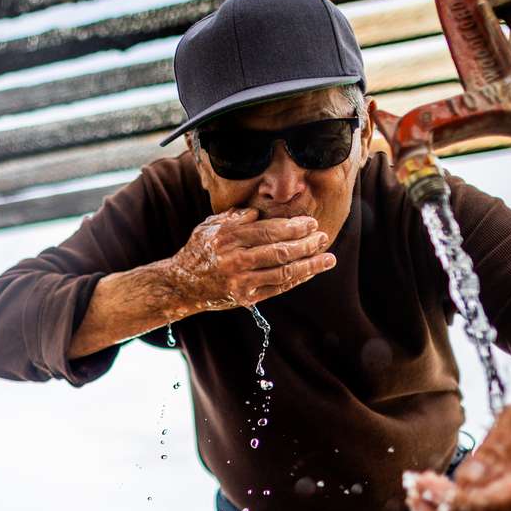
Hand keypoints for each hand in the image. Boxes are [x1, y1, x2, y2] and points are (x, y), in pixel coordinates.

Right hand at [166, 208, 335, 312]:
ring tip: (328, 258)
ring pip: (282, 272)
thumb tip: (257, 213)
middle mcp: (233, 260)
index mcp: (226, 238)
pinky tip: (310, 272)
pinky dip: (297, 280)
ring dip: (309, 265)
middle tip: (323, 237)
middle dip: (306, 244)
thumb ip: (233, 217)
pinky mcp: (245, 298)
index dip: (292, 227)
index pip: (267, 231)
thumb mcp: (209, 226)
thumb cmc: (199, 250)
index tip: (310, 222)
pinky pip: (277, 288)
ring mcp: (240, 281)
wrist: (182, 284)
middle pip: (278, 251)